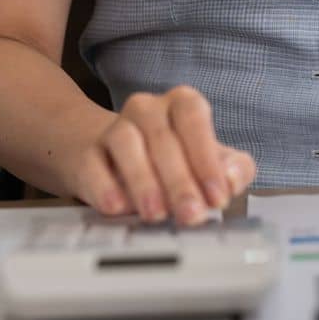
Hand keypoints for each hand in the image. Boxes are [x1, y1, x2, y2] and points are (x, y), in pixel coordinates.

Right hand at [67, 86, 256, 224]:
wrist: (107, 154)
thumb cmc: (169, 159)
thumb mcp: (207, 161)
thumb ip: (231, 169)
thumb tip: (231, 180)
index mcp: (182, 104)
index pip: (195, 119)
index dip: (206, 158)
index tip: (217, 197)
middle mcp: (147, 108)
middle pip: (163, 138)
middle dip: (180, 181)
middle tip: (191, 215)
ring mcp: (113, 127)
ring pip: (127, 143)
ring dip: (144, 180)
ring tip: (156, 213)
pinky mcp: (86, 153)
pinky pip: (93, 164)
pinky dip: (105, 186)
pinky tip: (118, 207)